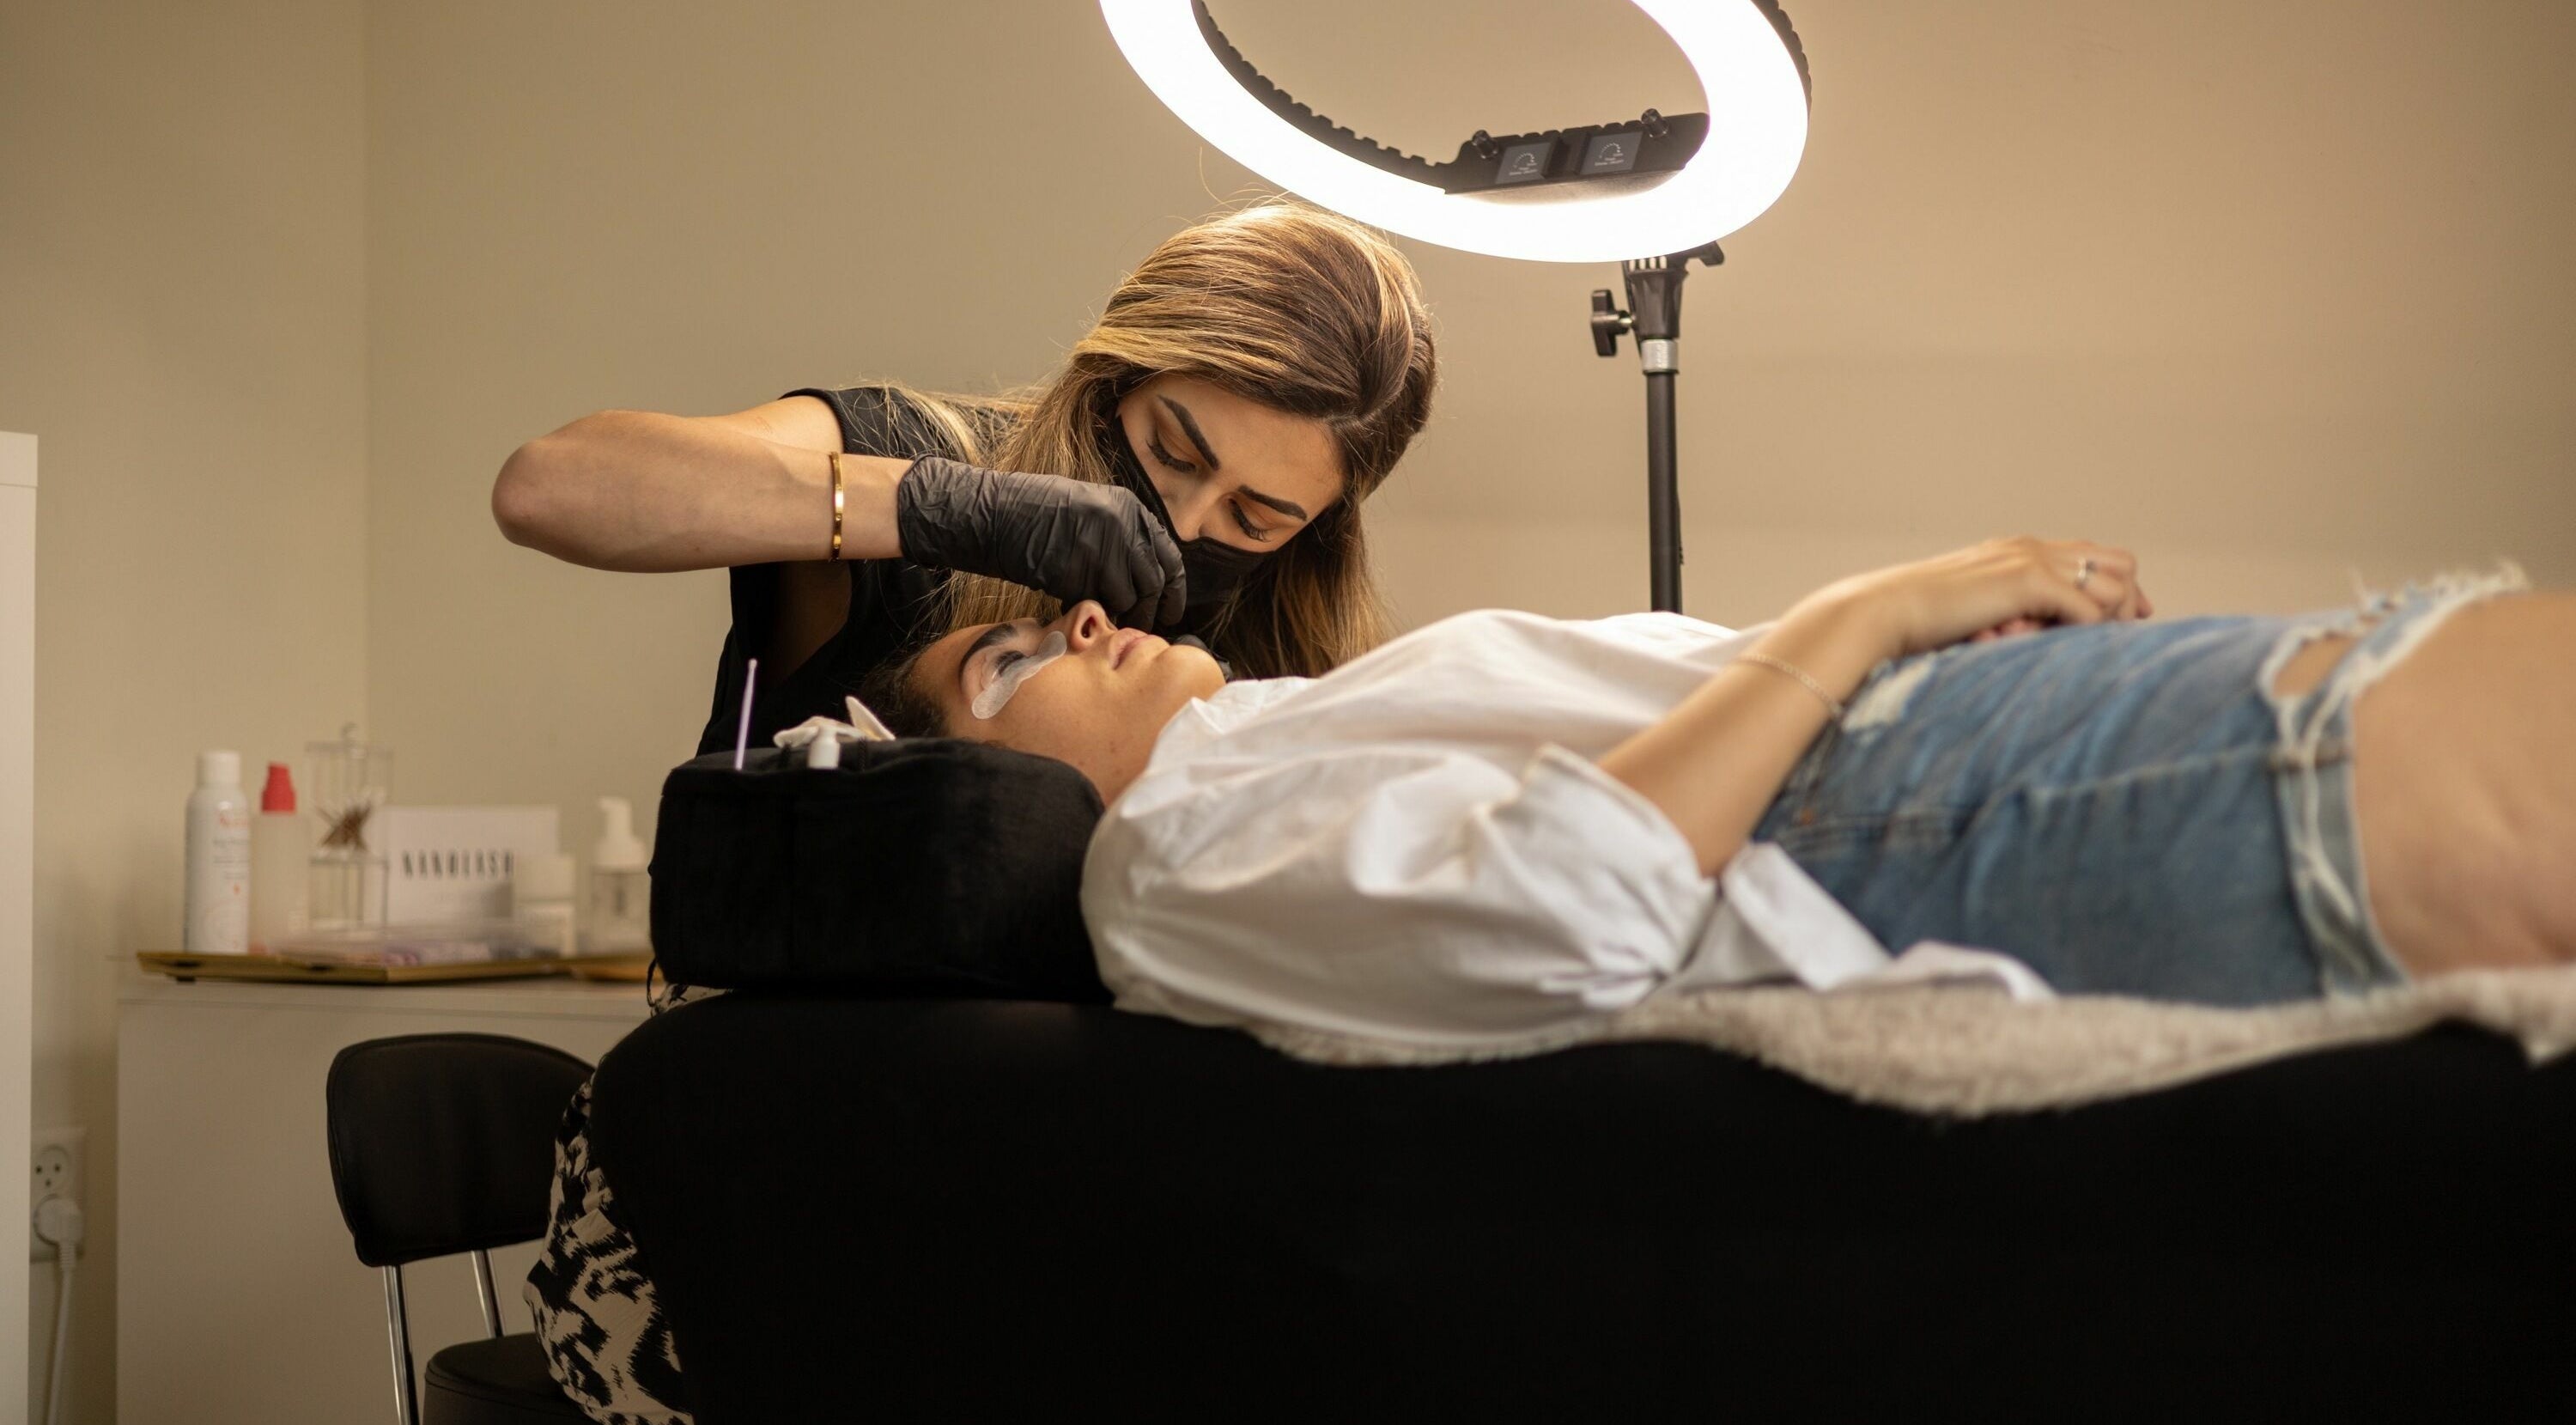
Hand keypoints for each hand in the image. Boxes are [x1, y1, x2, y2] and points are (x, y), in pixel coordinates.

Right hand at [893, 456, 1186, 627]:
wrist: (992, 513)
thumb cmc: (1033, 511)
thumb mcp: (1090, 507)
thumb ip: (1121, 533)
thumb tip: (1141, 569)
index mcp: (1129, 508)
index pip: (1167, 556)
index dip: (1172, 589)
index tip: (1170, 609)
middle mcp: (1122, 528)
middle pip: (1153, 583)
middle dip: (1151, 610)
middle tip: (1143, 626)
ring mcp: (1101, 550)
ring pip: (1127, 599)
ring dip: (1120, 615)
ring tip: (1108, 620)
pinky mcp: (1077, 572)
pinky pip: (1095, 604)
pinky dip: (1091, 613)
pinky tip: (1078, 611)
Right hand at [1802, 535, 2153, 661]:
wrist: (1883, 613)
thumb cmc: (1913, 624)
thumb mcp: (1969, 612)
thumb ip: (2003, 614)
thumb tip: (2021, 637)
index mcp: (2016, 550)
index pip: (2094, 555)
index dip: (2119, 588)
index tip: (2131, 619)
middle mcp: (2031, 547)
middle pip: (2120, 562)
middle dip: (2128, 600)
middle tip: (2123, 635)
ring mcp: (2031, 560)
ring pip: (2114, 584)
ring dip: (2111, 621)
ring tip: (2094, 648)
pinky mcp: (2029, 581)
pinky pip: (2089, 610)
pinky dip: (2089, 634)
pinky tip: (2069, 650)